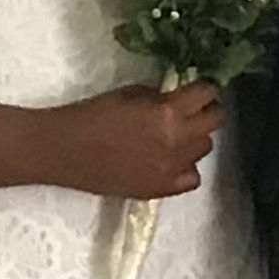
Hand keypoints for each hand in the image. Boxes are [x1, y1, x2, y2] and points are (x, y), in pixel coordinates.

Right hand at [50, 83, 222, 201]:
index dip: (206, 89)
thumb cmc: (90, 115)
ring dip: (194, 138)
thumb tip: (178, 97)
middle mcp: (176, 142)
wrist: (63, 150)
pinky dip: (186, 168)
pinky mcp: (160, 189)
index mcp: (167, 113)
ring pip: (204, 149)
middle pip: (214, 123)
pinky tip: (171, 160)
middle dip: (207, 111)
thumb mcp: (129, 94)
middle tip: (194, 109)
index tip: (201, 88)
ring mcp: (171, 169)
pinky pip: (192, 178)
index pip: (206, 95)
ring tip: (176, 135)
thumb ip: (159, 96)